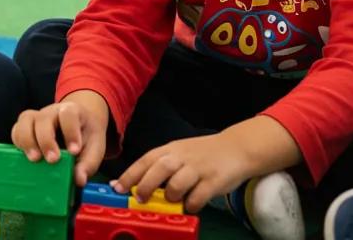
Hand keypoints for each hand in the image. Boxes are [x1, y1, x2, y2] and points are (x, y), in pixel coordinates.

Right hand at [11, 90, 108, 188]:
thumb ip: (88, 163)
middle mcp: (52, 111)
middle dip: (46, 140)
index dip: (70, 132)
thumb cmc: (86, 136)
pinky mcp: (27, 127)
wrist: (79, 122)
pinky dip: (18, 143)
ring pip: (26, 120)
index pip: (68, 115)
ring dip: (28, 140)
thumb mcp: (95, 147)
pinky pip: (16, 130)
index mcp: (71, 112)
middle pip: (43, 118)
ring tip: (34, 159)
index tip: (74, 151)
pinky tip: (26, 158)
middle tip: (52, 160)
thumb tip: (78, 179)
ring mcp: (37, 117)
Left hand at [113, 133, 255, 212]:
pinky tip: (191, 204)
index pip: (145, 160)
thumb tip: (137, 184)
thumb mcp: (179, 154)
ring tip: (172, 200)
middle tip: (140, 199)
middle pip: (158, 169)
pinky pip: (198, 197)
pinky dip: (191, 205)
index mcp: (170, 150)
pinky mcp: (213, 181)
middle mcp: (182, 157)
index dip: (130, 174)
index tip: (117, 188)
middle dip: (146, 186)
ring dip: (170, 196)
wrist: (235, 148)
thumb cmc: (202, 154)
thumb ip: (161, 167)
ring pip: (177, 183)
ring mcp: (198, 169)